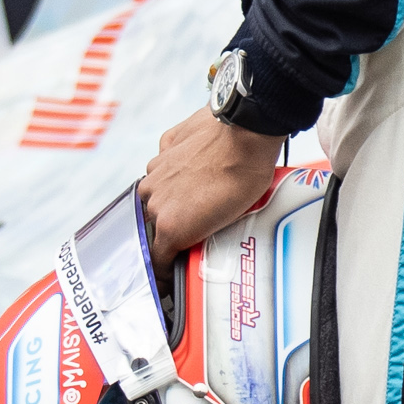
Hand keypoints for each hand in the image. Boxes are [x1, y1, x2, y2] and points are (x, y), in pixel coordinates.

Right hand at [139, 111, 286, 259]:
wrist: (247, 135)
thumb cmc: (244, 178)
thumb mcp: (227, 222)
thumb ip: (199, 232)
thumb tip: (194, 235)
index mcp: (170, 226)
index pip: (156, 257)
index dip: (164, 267)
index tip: (168, 269)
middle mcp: (155, 199)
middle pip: (157, 222)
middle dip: (174, 224)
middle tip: (199, 220)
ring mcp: (157, 171)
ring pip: (159, 191)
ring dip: (174, 194)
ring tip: (202, 189)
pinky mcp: (164, 145)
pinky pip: (165, 164)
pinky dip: (177, 167)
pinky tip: (198, 165)